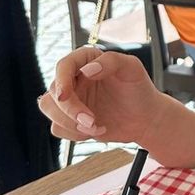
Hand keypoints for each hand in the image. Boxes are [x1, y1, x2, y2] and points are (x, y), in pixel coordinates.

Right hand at [39, 47, 164, 144]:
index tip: (64, 96)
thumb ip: (112, 61)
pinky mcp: (70, 119)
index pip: (63, 66)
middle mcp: (74, 78)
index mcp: (86, 60)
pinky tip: (96, 130)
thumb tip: (87, 70)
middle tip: (91, 120)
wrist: (145, 118)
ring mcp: (71, 99)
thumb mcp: (132, 68)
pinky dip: (74, 134)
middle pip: (54, 92)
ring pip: (49, 109)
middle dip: (70, 110)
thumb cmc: (140, 89)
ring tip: (95, 126)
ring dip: (70, 123)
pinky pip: (57, 127)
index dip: (60, 81)